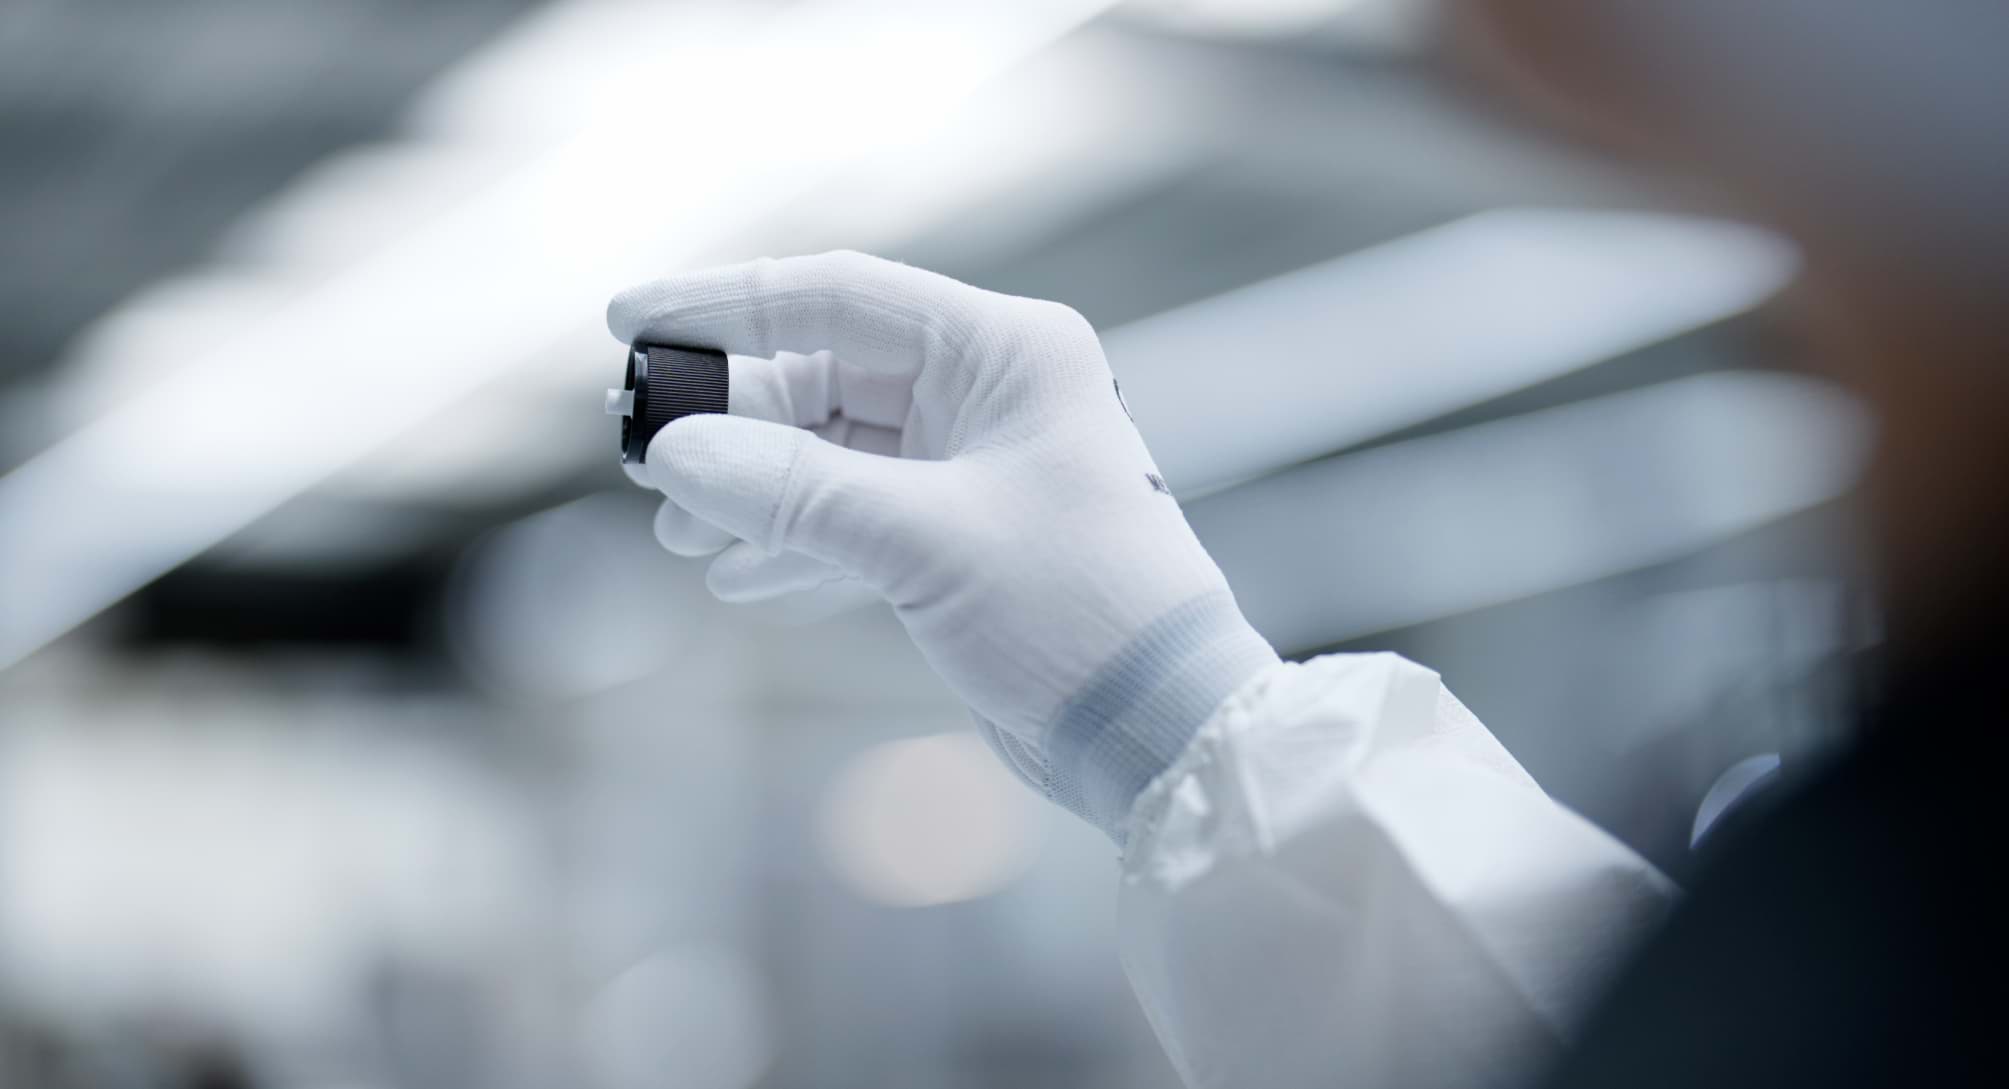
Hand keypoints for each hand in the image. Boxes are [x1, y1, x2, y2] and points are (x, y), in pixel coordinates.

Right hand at [608, 252, 1275, 840]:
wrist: (1162, 736)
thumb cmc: (1079, 616)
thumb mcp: (926, 544)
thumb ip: (794, 494)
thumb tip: (676, 454)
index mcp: (1004, 352)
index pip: (835, 297)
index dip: (723, 305)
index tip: (626, 323)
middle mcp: (990, 391)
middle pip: (822, 376)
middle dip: (731, 422)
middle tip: (641, 462)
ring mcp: (974, 464)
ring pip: (830, 452)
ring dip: (754, 492)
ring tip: (684, 536)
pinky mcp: (961, 535)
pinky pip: (853, 515)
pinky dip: (796, 542)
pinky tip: (739, 576)